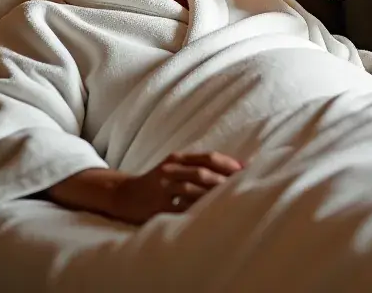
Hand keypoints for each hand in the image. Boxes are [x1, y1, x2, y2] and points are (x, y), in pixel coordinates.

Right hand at [107, 152, 243, 224]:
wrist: (124, 194)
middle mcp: (171, 170)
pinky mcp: (157, 207)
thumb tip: (229, 170)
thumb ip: (196, 166)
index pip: (208, 157)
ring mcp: (163, 188)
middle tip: (244, 187)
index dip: (228, 163)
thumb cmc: (156, 181)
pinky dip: (196, 211)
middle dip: (224, 180)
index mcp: (177, 158)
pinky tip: (210, 215)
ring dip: (213, 195)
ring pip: (193, 190)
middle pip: (203, 172)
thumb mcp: (173, 167)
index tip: (246, 170)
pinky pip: (180, 209)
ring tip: (232, 201)